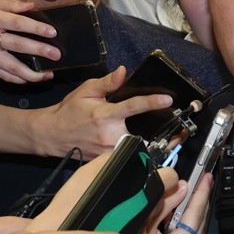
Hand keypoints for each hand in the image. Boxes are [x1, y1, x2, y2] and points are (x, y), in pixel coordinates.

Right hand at [0, 0, 56, 82]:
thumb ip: (11, 4)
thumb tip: (32, 6)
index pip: (17, 23)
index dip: (36, 28)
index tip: (52, 32)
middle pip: (17, 46)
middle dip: (39, 51)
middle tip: (56, 55)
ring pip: (10, 67)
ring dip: (31, 73)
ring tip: (48, 74)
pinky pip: (3, 75)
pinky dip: (18, 80)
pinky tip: (32, 79)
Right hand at [28, 66, 172, 158]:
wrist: (51, 134)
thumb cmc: (69, 112)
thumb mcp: (86, 91)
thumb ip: (107, 83)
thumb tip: (123, 71)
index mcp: (105, 115)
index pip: (132, 106)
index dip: (151, 102)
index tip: (167, 99)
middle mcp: (108, 135)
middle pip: (142, 136)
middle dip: (162, 136)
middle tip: (182, 132)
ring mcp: (107, 152)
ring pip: (137, 151)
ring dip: (156, 148)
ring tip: (174, 142)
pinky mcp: (106, 162)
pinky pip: (128, 159)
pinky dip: (142, 157)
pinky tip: (155, 154)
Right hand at [121, 170, 210, 233]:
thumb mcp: (139, 225)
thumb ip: (163, 204)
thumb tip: (181, 187)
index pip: (195, 215)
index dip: (201, 193)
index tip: (207, 177)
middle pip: (200, 227)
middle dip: (202, 203)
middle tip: (204, 182)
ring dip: (196, 217)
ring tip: (196, 197)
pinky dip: (189, 231)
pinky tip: (183, 219)